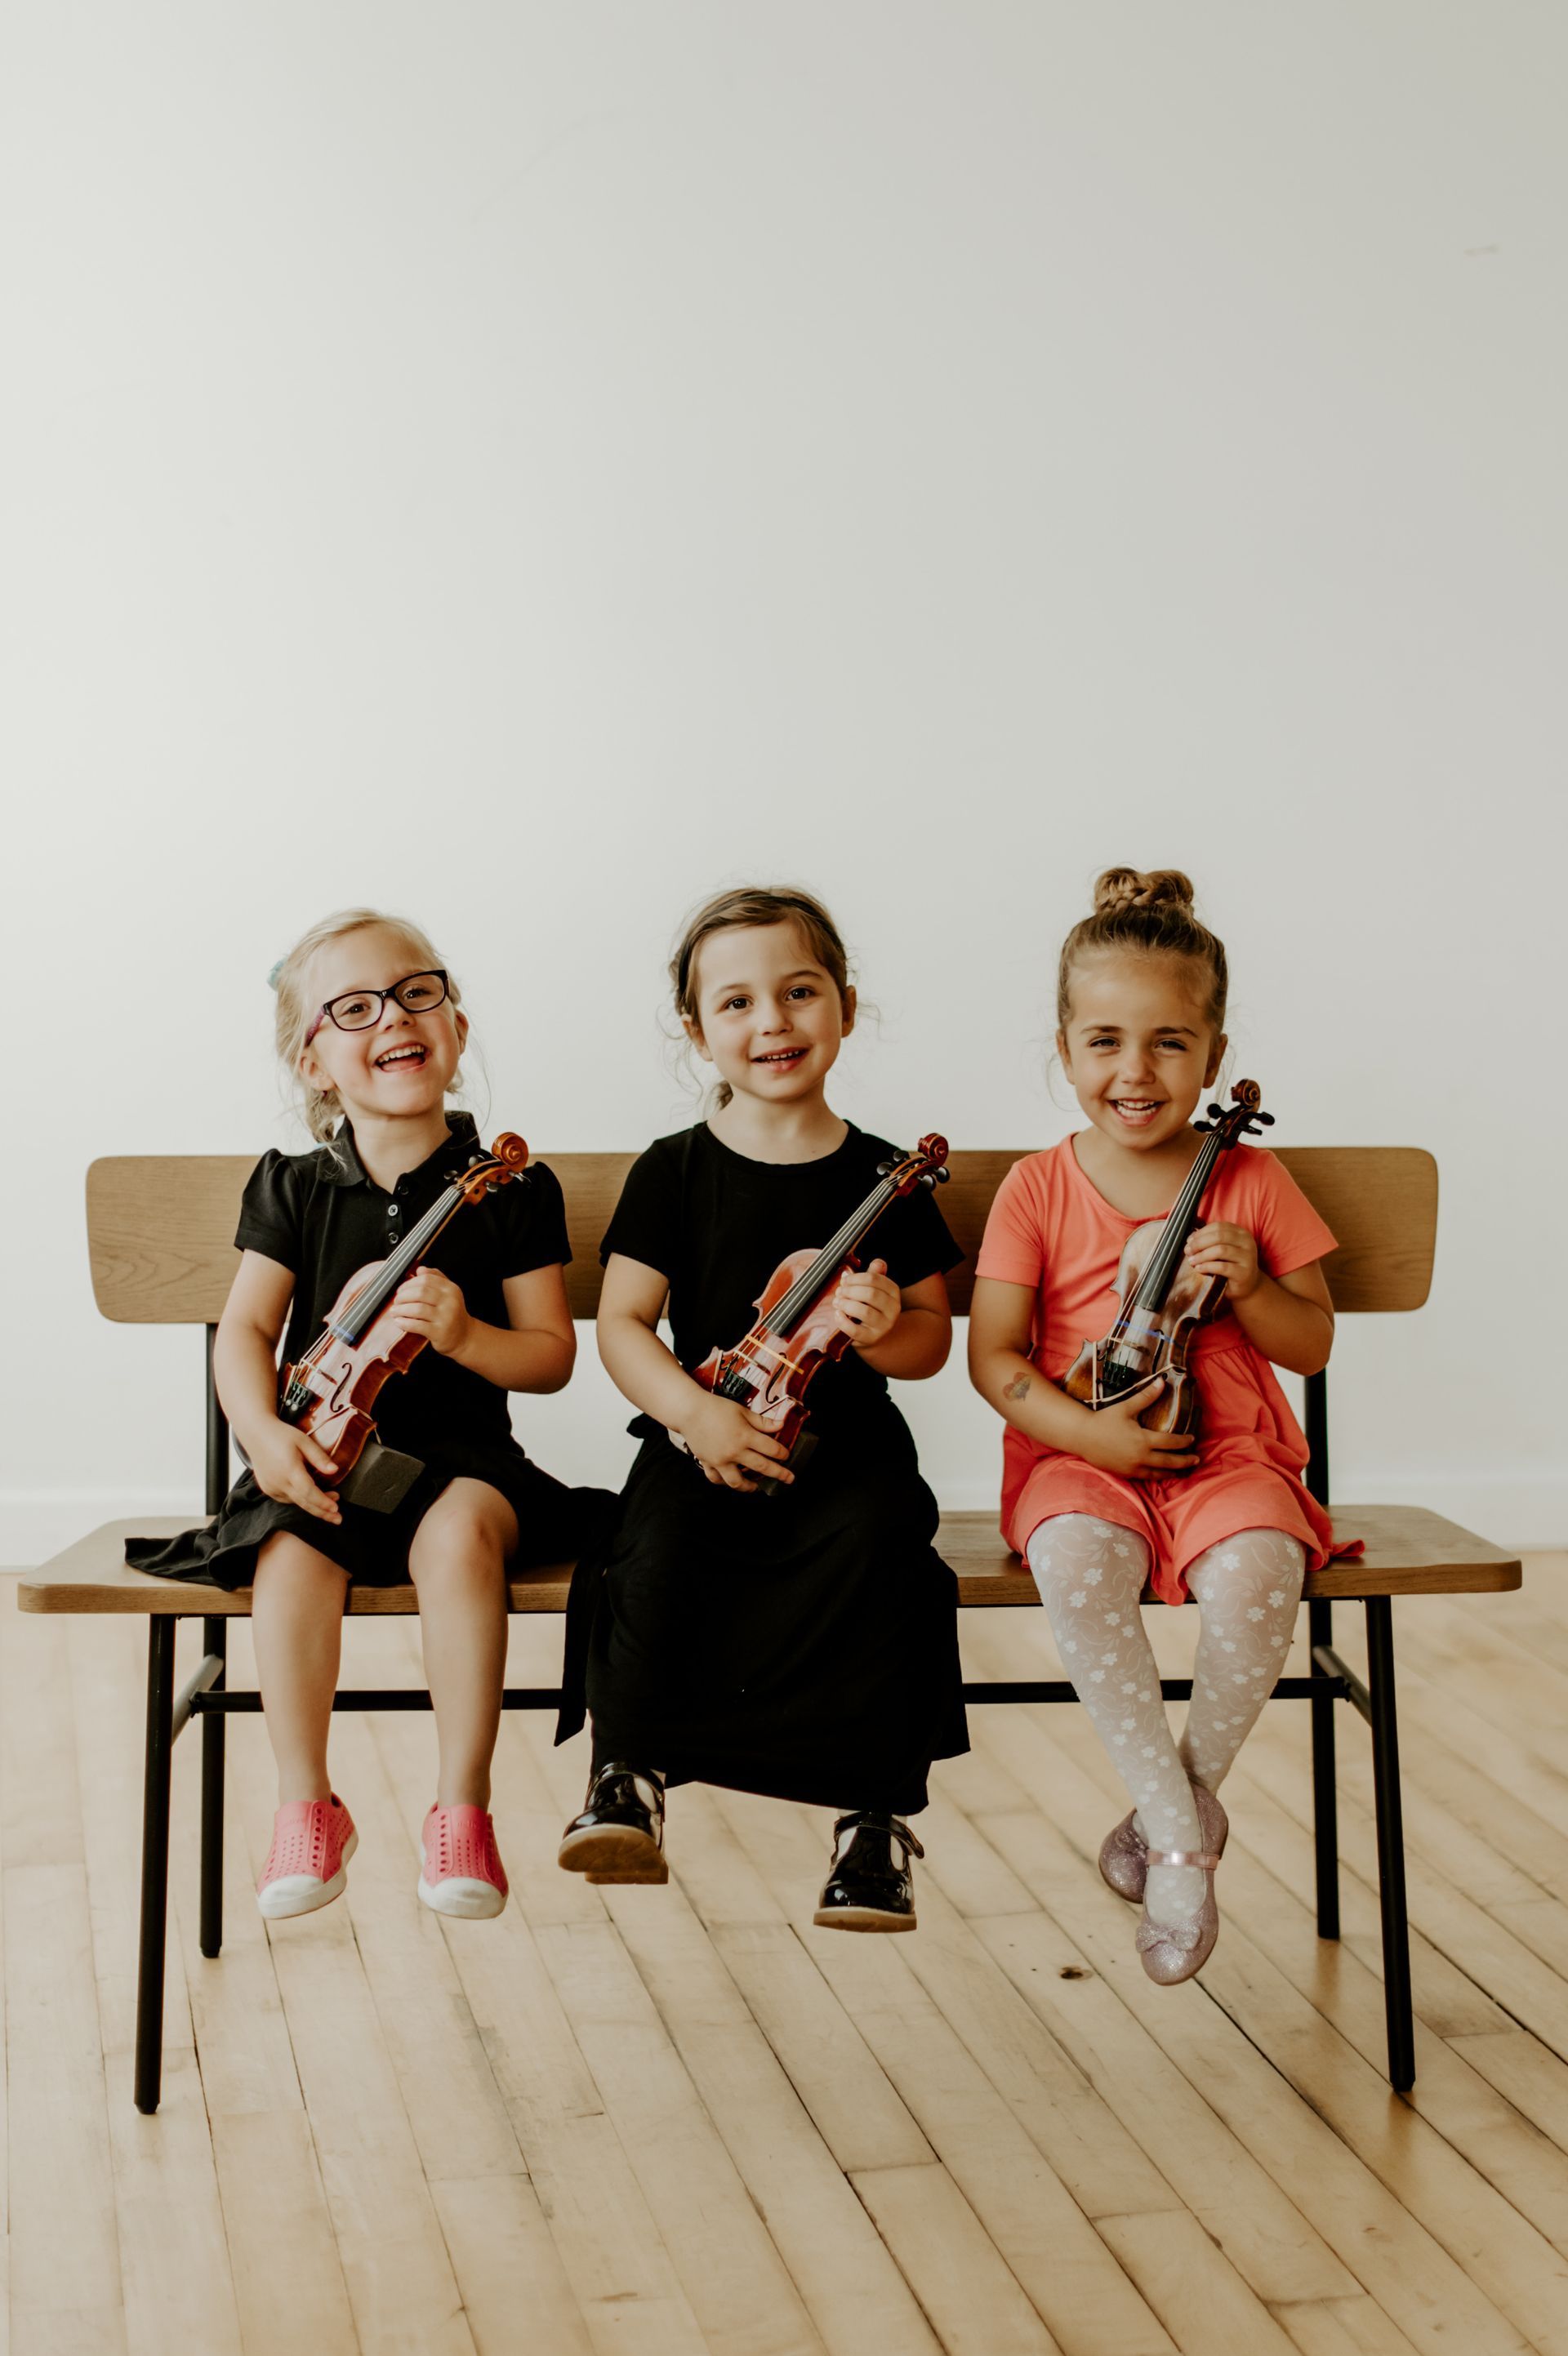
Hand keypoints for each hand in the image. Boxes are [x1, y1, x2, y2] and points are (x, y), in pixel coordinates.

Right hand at [248, 1421, 343, 1522]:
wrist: (256, 1434)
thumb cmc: (281, 1435)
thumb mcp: (303, 1441)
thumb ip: (319, 1457)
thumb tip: (335, 1470)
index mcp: (288, 1469)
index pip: (308, 1492)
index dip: (323, 1502)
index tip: (336, 1508)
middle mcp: (278, 1482)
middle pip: (303, 1502)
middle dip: (322, 1512)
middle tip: (338, 1519)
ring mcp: (271, 1487)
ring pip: (296, 1502)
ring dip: (313, 1506)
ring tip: (331, 1507)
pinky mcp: (268, 1489)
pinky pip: (287, 1499)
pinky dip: (300, 1501)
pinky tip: (311, 1498)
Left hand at [387, 1267, 471, 1355]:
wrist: (464, 1337)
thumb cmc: (452, 1314)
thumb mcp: (448, 1294)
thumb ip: (436, 1279)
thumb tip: (420, 1269)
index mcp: (451, 1289)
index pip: (426, 1279)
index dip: (409, 1283)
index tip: (401, 1290)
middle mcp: (450, 1302)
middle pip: (420, 1292)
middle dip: (403, 1296)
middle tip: (396, 1301)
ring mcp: (446, 1317)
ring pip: (417, 1309)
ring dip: (401, 1309)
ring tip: (394, 1312)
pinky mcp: (440, 1332)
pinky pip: (417, 1325)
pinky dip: (405, 1323)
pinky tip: (399, 1322)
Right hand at [681, 1392, 793, 1492]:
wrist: (690, 1411)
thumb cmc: (716, 1408)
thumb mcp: (742, 1411)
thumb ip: (762, 1422)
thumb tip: (781, 1425)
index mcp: (745, 1436)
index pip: (771, 1449)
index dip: (782, 1453)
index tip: (787, 1455)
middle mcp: (734, 1451)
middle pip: (761, 1467)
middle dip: (778, 1474)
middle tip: (788, 1479)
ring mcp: (720, 1460)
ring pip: (737, 1481)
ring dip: (749, 1486)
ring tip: (756, 1487)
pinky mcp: (707, 1463)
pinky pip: (717, 1479)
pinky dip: (724, 1482)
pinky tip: (731, 1480)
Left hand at [832, 1258, 900, 1351]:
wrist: (873, 1333)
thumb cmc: (870, 1306)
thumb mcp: (873, 1289)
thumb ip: (874, 1275)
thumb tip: (877, 1262)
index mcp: (893, 1292)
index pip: (874, 1279)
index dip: (856, 1278)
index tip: (844, 1280)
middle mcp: (893, 1308)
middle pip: (871, 1294)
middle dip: (850, 1291)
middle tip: (839, 1291)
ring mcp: (884, 1325)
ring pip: (865, 1311)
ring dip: (846, 1304)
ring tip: (837, 1302)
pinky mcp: (872, 1338)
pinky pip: (856, 1330)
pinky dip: (843, 1321)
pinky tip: (837, 1314)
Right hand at [1082, 1377, 1198, 1479]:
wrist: (1082, 1437)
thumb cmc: (1104, 1420)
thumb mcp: (1126, 1407)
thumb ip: (1146, 1396)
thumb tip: (1162, 1382)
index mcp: (1143, 1440)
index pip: (1170, 1442)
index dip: (1183, 1442)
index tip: (1192, 1439)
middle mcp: (1141, 1457)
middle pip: (1169, 1462)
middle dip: (1185, 1461)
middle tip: (1196, 1460)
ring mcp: (1133, 1468)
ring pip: (1158, 1474)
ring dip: (1173, 1472)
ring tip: (1183, 1472)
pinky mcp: (1125, 1474)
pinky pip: (1145, 1478)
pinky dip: (1156, 1476)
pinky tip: (1161, 1474)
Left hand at [1184, 1222, 1260, 1301]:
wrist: (1248, 1286)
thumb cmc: (1231, 1265)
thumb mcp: (1223, 1250)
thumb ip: (1210, 1241)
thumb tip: (1190, 1239)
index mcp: (1241, 1233)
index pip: (1218, 1226)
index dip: (1201, 1233)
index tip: (1189, 1241)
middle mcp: (1247, 1242)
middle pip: (1219, 1236)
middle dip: (1199, 1243)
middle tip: (1188, 1251)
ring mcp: (1247, 1257)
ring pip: (1221, 1250)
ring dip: (1202, 1255)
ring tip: (1191, 1261)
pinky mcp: (1244, 1273)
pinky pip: (1222, 1267)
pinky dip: (1207, 1266)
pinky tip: (1199, 1269)